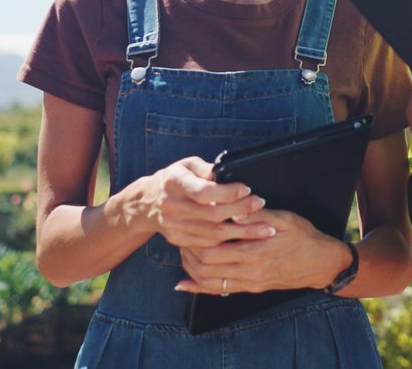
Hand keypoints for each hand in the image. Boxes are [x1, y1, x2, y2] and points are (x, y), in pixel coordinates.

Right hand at [105, 155, 271, 249]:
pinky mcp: (178, 240)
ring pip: (212, 233)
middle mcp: (171, 205)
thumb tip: (231, 174)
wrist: (146, 203)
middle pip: (211, 214)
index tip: (247, 189)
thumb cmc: (174, 179)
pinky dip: (228, 243)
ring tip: (265, 228)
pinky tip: (246, 239)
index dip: (227, 192)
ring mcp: (173, 226)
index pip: (203, 192)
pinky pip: (207, 245)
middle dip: (241, 211)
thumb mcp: (188, 166)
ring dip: (241, 232)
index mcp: (174, 182)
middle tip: (262, 206)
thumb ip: (209, 170)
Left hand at [174, 209, 348, 294]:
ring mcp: (250, 282)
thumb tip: (235, 207)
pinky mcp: (252, 288)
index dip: (196, 238)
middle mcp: (250, 271)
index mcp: (256, 251)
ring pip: (209, 281)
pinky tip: (185, 285)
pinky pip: (220, 291)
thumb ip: (258, 215)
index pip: (214, 248)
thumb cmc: (305, 238)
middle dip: (189, 252)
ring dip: (192, 268)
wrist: (321, 263)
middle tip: (182, 237)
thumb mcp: (284, 219)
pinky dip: (199, 288)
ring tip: (184, 253)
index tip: (190, 225)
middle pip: (206, 266)